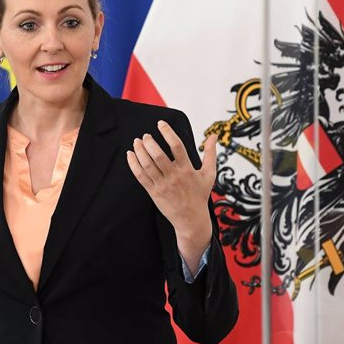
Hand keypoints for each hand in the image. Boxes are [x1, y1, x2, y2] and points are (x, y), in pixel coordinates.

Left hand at [126, 121, 217, 269]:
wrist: (191, 219)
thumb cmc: (200, 195)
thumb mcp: (209, 174)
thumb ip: (210, 153)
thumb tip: (213, 135)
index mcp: (188, 169)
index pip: (177, 146)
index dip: (167, 133)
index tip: (160, 124)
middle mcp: (174, 176)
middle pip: (158, 156)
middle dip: (150, 143)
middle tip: (146, 135)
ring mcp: (163, 185)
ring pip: (148, 165)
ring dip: (140, 151)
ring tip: (137, 141)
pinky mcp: (154, 192)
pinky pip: (141, 176)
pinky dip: (134, 165)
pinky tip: (130, 155)